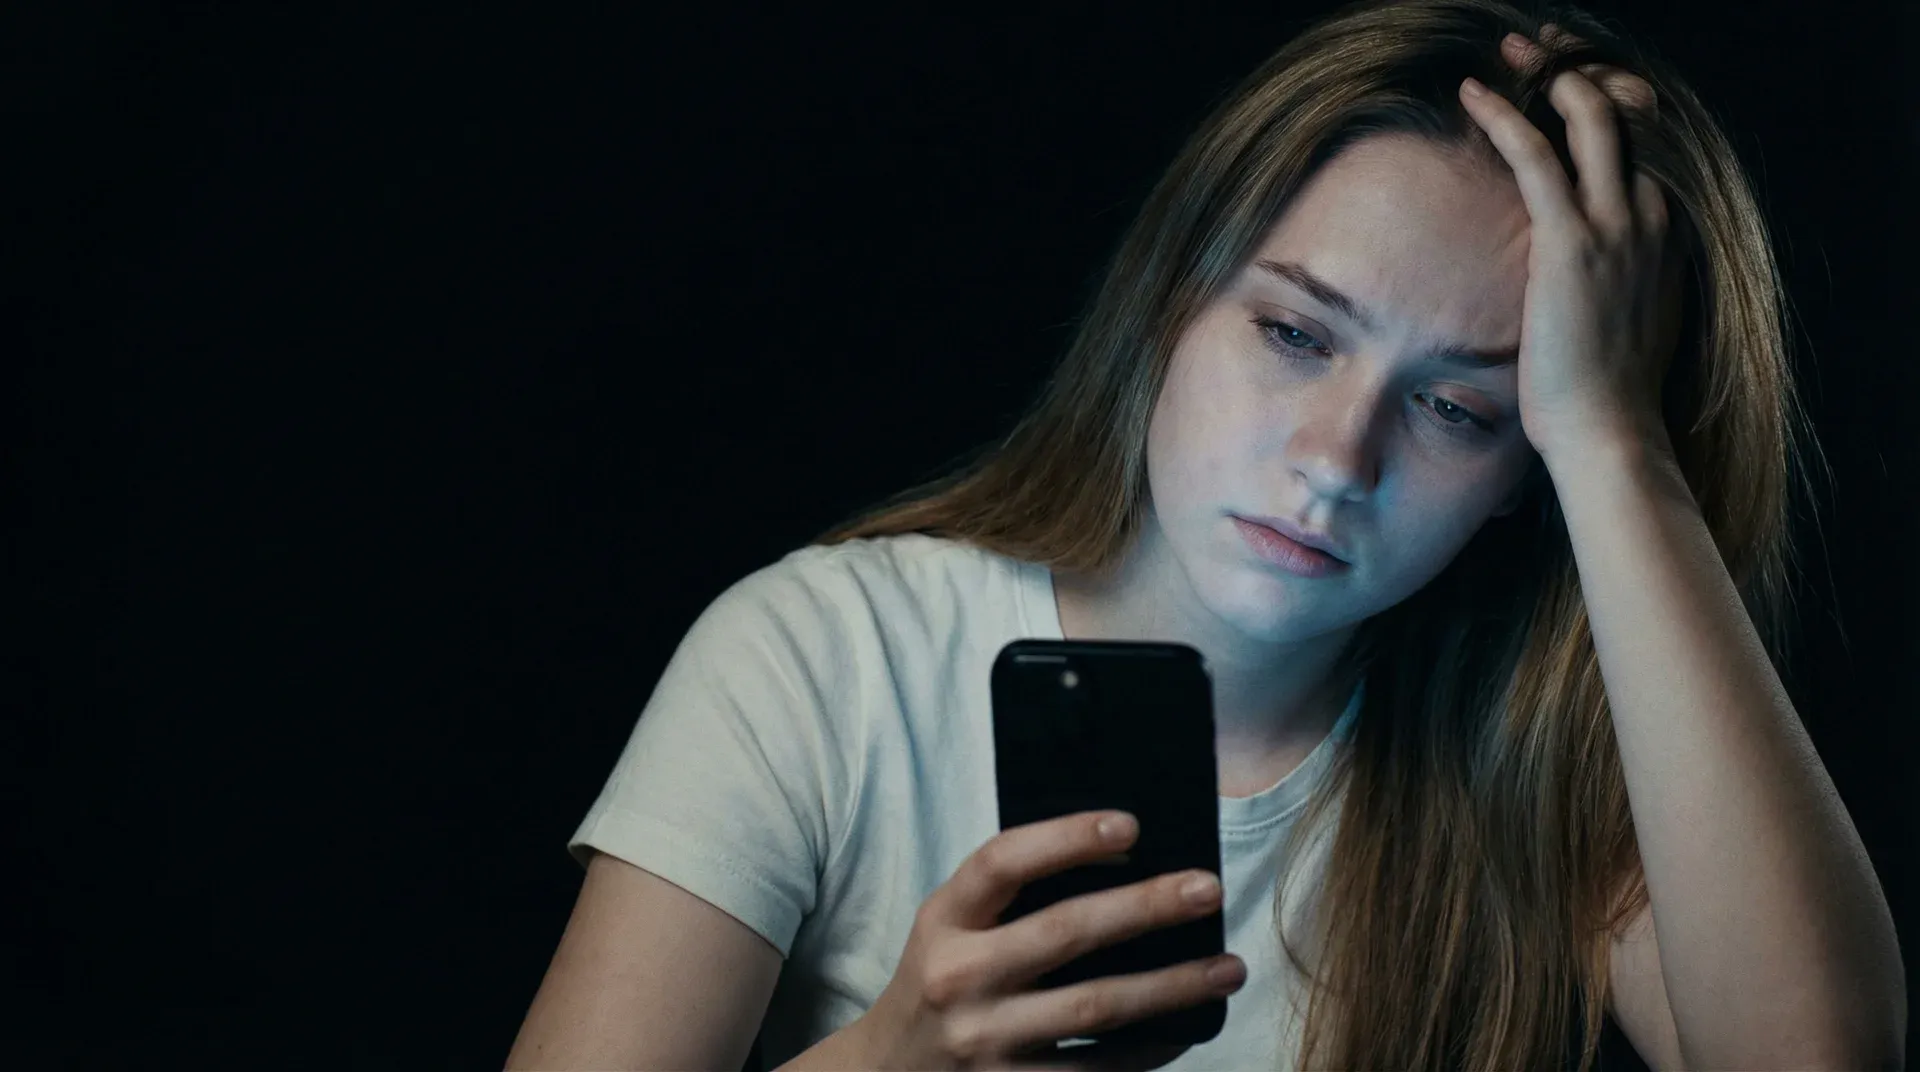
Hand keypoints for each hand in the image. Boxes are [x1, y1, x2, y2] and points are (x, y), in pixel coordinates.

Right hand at [844, 810, 1244, 1070]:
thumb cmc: (940, 985)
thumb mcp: (949, 931)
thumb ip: (1008, 899)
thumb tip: (1123, 861)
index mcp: (943, 922)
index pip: (1002, 863)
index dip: (1065, 837)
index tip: (1130, 824)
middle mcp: (958, 979)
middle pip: (1065, 933)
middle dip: (1145, 906)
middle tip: (1208, 887)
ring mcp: (985, 1042)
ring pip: (1096, 1007)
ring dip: (1172, 985)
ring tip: (1228, 966)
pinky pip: (1098, 1068)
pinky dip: (1150, 1047)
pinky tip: (1188, 1026)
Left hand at [1459, 26, 1685, 462]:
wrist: (1609, 430)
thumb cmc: (1607, 390)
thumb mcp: (1628, 319)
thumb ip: (1619, 278)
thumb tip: (1590, 274)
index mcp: (1668, 230)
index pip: (1644, 138)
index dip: (1608, 98)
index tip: (1568, 83)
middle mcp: (1652, 215)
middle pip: (1628, 111)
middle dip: (1583, 69)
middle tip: (1539, 50)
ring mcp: (1617, 225)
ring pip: (1592, 116)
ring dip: (1549, 74)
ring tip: (1510, 55)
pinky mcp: (1571, 242)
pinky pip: (1538, 156)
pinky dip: (1504, 116)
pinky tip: (1474, 94)